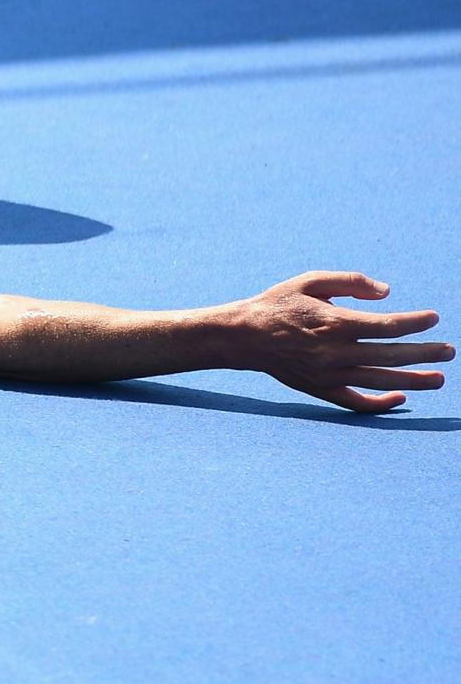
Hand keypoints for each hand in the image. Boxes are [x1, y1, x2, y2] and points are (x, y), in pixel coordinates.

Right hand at [232, 271, 447, 411]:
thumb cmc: (279, 304)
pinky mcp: (320, 389)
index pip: (386, 326)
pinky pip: (356, 402)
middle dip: (424, 353)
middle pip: (390, 355)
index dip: (414, 323)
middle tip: (449, 352)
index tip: (433, 318)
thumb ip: (351, 282)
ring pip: (379, 381)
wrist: (244, 336)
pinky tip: (400, 397)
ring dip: (413, 381)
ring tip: (439, 379)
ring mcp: (327, 374)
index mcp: (333, 323)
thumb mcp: (310, 280)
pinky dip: (380, 402)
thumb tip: (388, 293)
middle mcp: (333, 352)